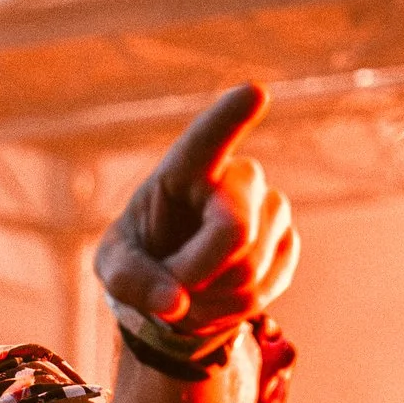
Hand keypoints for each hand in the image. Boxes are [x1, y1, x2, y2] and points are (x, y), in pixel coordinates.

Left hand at [95, 84, 299, 344]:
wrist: (179, 284)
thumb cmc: (142, 259)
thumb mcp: (116, 268)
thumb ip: (131, 282)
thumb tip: (175, 304)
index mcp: (186, 168)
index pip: (209, 138)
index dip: (232, 116)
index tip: (255, 93)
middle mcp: (236, 178)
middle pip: (235, 230)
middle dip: (198, 272)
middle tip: (172, 286)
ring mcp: (270, 208)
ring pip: (249, 269)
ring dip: (210, 299)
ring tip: (192, 291)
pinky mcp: (287, 243)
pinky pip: (264, 290)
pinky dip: (232, 310)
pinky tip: (218, 297)